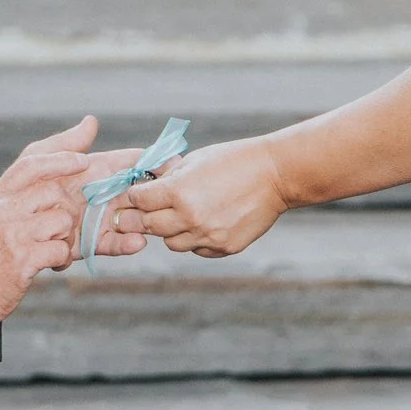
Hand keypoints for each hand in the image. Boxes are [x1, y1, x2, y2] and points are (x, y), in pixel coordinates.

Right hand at [0, 118, 136, 367]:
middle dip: (66, 212)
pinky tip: (48, 264)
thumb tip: (86, 127)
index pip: (29, 164)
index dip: (60, 158)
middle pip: (53, 193)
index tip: (84, 160)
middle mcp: (0, 211)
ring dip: (64, 238)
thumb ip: (33, 183)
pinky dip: (60, 258)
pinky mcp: (20, 261)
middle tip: (63, 229)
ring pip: (61, 222)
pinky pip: (60, 250)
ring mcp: (9, 234)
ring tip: (49, 250)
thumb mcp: (0, 217)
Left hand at [120, 139, 289, 256]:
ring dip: (171, 231)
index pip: (140, 200)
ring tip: (182, 216)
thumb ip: (169, 177)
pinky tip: (206, 223)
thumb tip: (147, 186)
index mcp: (180, 192)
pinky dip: (196, 239)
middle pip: (150, 226)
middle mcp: (190, 218)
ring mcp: (208, 236)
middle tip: (145, 211)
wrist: (275, 175)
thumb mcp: (196, 160)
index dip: (135, 195)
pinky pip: (197, 249)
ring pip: (172, 243)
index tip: (136, 194)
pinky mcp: (223, 248)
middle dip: (144, 217)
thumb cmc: (235, 160)